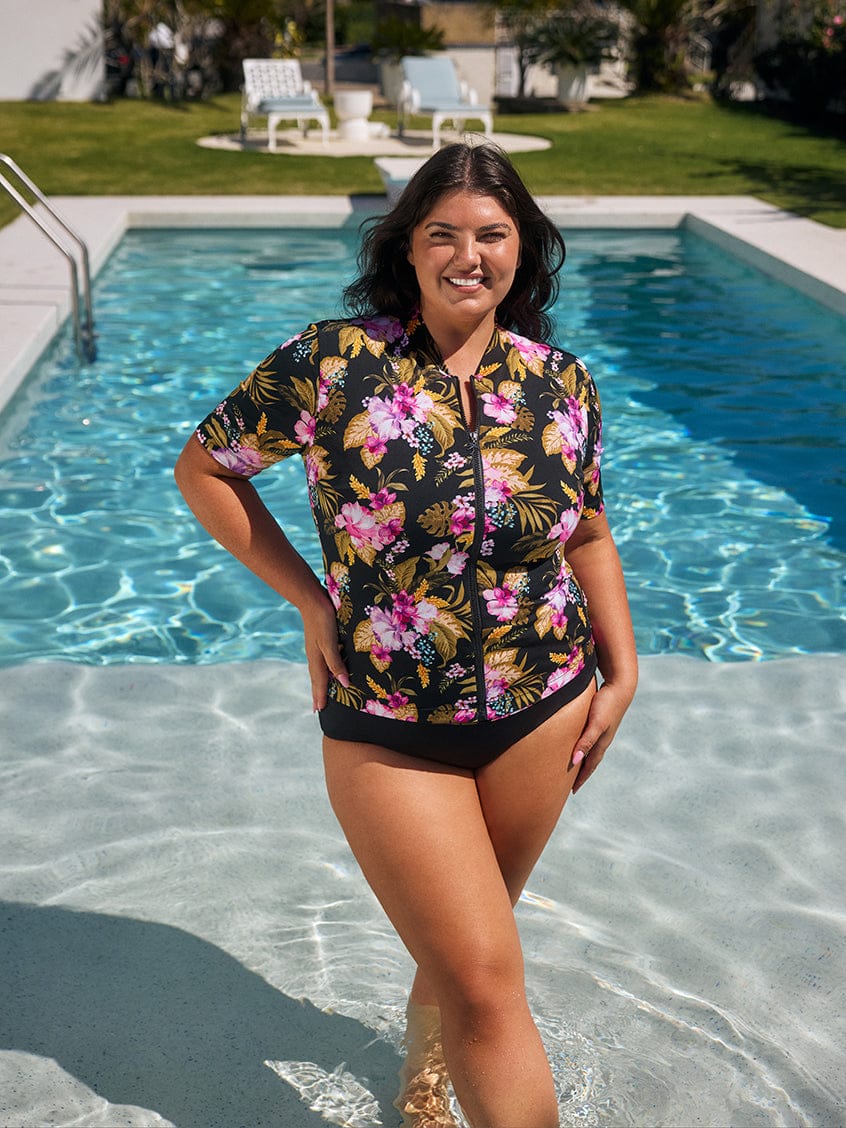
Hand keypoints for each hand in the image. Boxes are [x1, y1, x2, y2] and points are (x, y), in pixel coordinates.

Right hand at [300, 593, 349, 712]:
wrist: (312, 599)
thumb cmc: (322, 620)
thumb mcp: (330, 643)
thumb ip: (336, 663)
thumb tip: (344, 684)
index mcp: (316, 659)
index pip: (320, 682)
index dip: (320, 696)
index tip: (319, 711)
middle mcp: (314, 656)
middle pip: (316, 679)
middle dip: (317, 693)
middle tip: (316, 708)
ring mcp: (315, 647)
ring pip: (317, 670)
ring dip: (319, 683)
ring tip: (319, 693)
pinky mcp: (318, 639)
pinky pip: (320, 661)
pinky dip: (322, 670)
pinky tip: (326, 667)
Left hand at [570, 680, 633, 792]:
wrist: (620, 686)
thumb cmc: (607, 704)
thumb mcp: (596, 724)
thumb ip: (586, 741)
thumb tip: (575, 761)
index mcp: (601, 742)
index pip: (589, 765)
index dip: (581, 778)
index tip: (572, 791)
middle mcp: (601, 738)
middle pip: (589, 760)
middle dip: (581, 772)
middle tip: (570, 784)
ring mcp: (601, 729)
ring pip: (589, 748)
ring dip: (581, 758)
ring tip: (572, 765)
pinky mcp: (598, 719)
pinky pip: (588, 737)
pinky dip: (582, 744)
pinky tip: (577, 740)